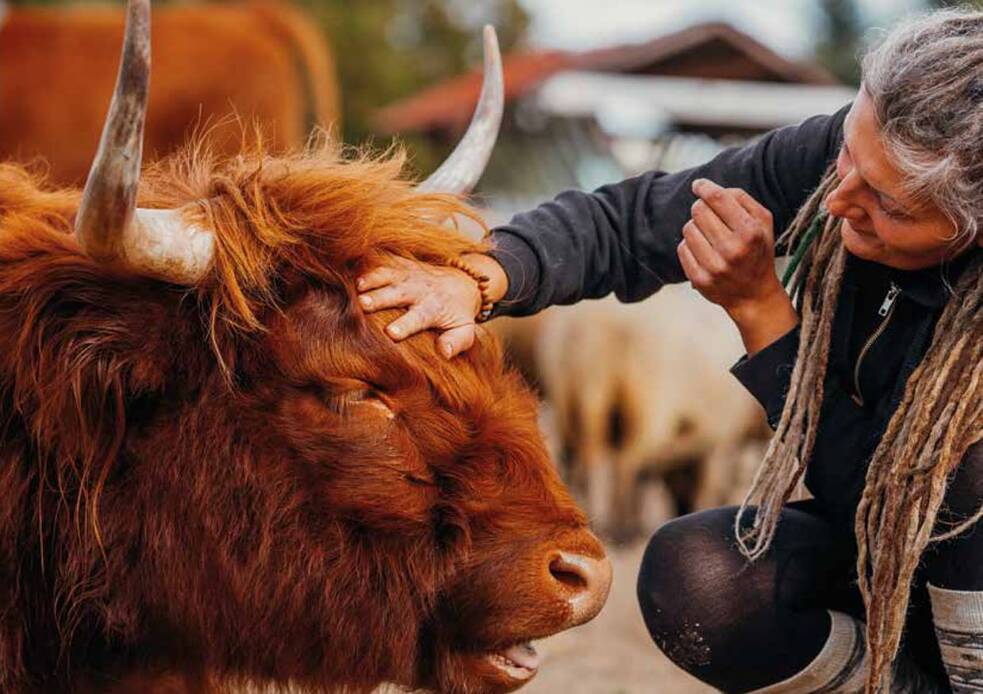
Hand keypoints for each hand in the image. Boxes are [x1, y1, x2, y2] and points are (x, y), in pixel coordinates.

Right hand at [356, 253, 507, 358]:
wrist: (463, 282)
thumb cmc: (459, 313)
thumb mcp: (464, 330)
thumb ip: (456, 342)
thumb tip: (444, 353)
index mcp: (433, 309)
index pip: (418, 318)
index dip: (405, 325)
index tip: (391, 333)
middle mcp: (419, 290)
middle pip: (398, 293)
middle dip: (381, 297)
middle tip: (363, 304)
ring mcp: (409, 274)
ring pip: (388, 274)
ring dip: (372, 278)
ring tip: (356, 285)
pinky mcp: (402, 264)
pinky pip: (385, 260)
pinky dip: (369, 263)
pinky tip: (352, 266)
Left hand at [678, 178, 797, 354]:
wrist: (754, 295)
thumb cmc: (758, 251)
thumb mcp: (763, 222)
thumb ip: (742, 199)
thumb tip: (710, 189)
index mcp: (750, 232)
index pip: (718, 199)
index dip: (704, 187)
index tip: (698, 185)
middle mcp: (732, 250)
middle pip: (699, 211)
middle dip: (702, 209)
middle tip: (710, 216)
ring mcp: (714, 267)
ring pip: (688, 228)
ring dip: (696, 228)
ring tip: (710, 237)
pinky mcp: (699, 280)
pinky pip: (682, 248)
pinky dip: (690, 246)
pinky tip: (704, 251)